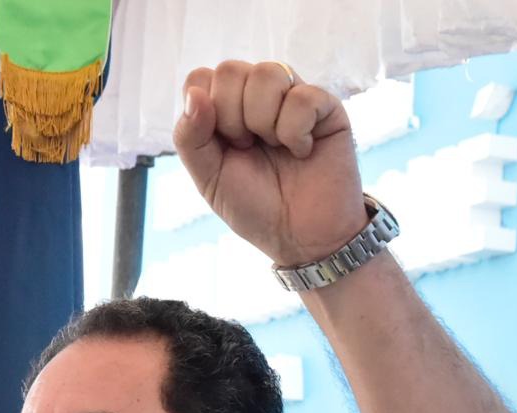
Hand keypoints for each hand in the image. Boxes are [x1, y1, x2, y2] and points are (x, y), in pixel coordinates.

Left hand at [173, 61, 368, 267]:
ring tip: (276, 148)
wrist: (301, 237)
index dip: (205, 109)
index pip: (200, 77)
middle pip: (230, 70)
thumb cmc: (255, 207)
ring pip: (267, 74)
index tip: (221, 145)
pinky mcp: (326, 107)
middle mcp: (257, 97)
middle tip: (249, 149)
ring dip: (265, 121)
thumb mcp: (208, 178)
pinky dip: (296, 131)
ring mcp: (292, 97)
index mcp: (224, 110)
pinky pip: (303, 96)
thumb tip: (195, 94)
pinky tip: (302, 151)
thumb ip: (190, 137)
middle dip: (232, 118)